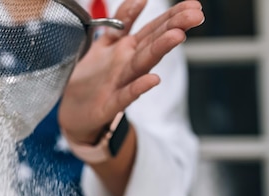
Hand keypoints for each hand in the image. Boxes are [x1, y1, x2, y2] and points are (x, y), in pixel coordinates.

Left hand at [58, 0, 203, 144]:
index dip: (172, 16)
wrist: (73, 111)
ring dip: (160, 49)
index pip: (154, 29)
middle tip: (195, 15)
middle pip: (153, 43)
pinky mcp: (110, 104)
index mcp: (129, 48)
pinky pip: (125, 95)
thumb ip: (123, 21)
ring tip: (178, 35)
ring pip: (142, 64)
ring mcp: (121, 84)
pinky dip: (138, 87)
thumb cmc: (92, 77)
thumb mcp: (106, 42)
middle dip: (174, 27)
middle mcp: (129, 65)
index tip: (193, 5)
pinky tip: (153, 80)